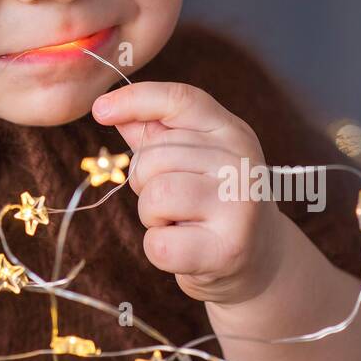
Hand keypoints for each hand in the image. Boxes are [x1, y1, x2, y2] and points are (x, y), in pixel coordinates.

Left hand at [92, 79, 288, 305]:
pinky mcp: (228, 249)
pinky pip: (158, 243)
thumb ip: (154, 133)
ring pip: (155, 196)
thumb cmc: (212, 203)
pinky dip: (158, 249)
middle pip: (155, 156)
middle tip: (176, 202)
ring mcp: (240, 206)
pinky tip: (185, 248)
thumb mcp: (191, 159)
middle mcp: (241, 164)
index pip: (180, 100)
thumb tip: (109, 107)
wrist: (259, 260)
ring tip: (180, 221)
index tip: (100, 111)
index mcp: (233, 132)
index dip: (135, 100)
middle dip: (146, 182)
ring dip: (152, 215)